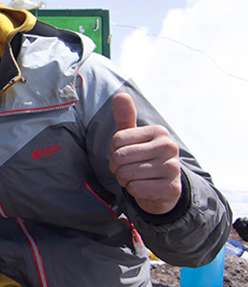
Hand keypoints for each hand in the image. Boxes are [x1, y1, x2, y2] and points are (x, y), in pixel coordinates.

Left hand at [108, 94, 181, 214]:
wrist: (164, 189)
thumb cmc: (145, 160)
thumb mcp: (135, 138)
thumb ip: (126, 119)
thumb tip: (121, 95)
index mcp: (159, 132)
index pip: (117, 140)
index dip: (114, 151)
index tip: (124, 156)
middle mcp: (168, 147)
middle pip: (120, 157)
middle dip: (117, 168)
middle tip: (127, 170)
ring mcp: (172, 168)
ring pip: (126, 174)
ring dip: (124, 180)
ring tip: (136, 178)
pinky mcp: (171, 188)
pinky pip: (135, 188)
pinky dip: (133, 191)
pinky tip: (143, 188)